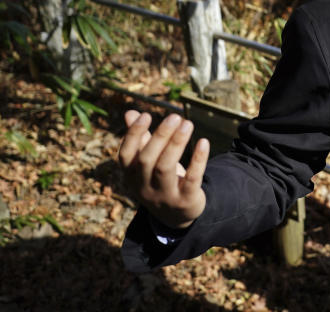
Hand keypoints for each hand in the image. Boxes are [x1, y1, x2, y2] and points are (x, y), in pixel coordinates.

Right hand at [117, 109, 208, 228]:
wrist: (176, 216)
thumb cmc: (159, 181)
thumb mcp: (148, 164)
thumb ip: (140, 139)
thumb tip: (131, 113)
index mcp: (131, 177)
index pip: (125, 156)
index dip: (133, 135)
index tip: (145, 114)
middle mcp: (144, 188)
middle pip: (146, 160)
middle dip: (160, 136)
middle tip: (175, 116)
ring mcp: (164, 196)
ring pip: (165, 168)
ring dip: (177, 144)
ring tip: (187, 123)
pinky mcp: (185, 201)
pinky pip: (191, 179)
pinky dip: (198, 160)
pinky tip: (204, 142)